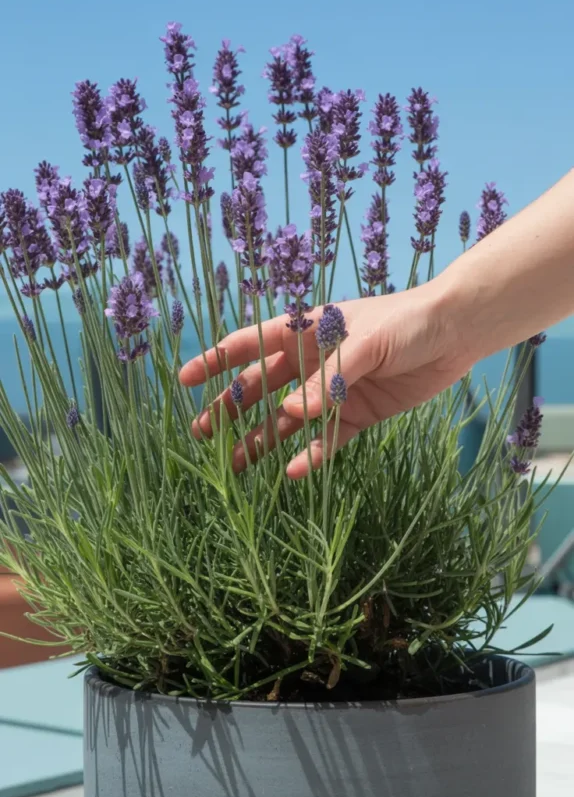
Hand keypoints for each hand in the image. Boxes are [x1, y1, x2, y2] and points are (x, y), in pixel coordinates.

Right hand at [180, 281, 471, 477]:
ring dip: (262, 440)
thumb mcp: (367, 343)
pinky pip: (327, 440)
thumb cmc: (406, 321)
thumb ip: (330, 378)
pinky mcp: (358, 415)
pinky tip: (291, 474)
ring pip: (287, 420)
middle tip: (202, 434)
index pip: (250, 344)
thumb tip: (292, 413)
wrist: (455, 332)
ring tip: (235, 466)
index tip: (185, 380)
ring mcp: (333, 391)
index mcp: (305, 332)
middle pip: (260, 387)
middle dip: (230, 408)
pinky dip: (310, 456)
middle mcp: (312, 363)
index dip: (216, 361)